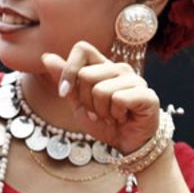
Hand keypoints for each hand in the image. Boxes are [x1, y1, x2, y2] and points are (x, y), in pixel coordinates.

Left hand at [42, 42, 159, 153]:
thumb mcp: (78, 103)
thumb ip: (66, 80)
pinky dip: (115, 115)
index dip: (68, 70)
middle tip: (98, 112)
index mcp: (103, 66)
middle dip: (85, 101)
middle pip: (86, 74)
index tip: (65, 93)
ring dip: (100, 111)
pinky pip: (118, 99)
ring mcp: (135, 80)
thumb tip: (46, 57)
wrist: (127, 144)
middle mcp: (120, 68)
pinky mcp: (146, 94)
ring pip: (101, 90)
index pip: (82, 49)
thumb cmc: (104, 122)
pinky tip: (122, 118)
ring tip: (111, 116)